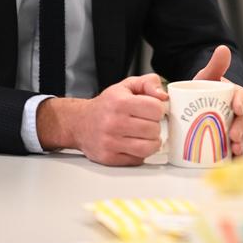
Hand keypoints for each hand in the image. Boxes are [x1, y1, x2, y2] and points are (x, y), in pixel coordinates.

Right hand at [37, 74, 167, 165]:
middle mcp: (114, 122)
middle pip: (153, 130)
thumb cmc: (107, 105)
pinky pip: (137, 160)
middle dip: (155, 126)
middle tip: (147, 123)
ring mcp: (110, 142)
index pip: (155, 109)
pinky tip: (134, 144)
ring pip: (148, 148)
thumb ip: (149, 83)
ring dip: (151, 142)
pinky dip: (140, 154)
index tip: (152, 110)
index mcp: (120, 102)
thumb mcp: (127, 85)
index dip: (158, 109)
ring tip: (145, 135)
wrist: (79, 122)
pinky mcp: (109, 157)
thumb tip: (163, 95)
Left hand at [192, 45, 242, 156]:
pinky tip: (234, 159)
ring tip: (234, 149)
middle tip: (232, 135)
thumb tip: (222, 49)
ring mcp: (237, 127)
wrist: (199, 105)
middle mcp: (240, 112)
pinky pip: (238, 147)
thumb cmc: (207, 91)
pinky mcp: (231, 141)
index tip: (236, 108)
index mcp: (236, 95)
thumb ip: (216, 65)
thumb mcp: (208, 77)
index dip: (242, 102)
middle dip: (242, 127)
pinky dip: (238, 153)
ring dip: (242, 142)